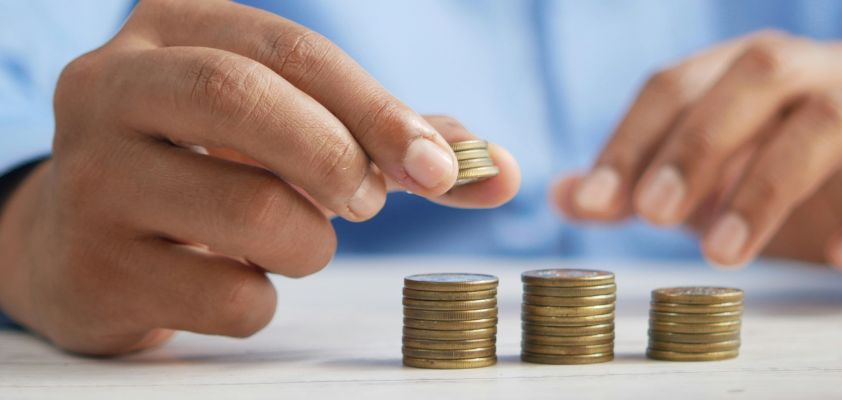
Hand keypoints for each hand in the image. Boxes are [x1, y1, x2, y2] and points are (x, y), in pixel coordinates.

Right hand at [0, 0, 518, 354]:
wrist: (81, 240)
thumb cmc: (210, 169)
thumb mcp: (287, 127)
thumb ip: (392, 140)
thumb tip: (500, 171)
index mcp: (172, 29)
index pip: (291, 51)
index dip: (377, 109)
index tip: (441, 168)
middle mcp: (113, 88)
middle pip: (243, 99)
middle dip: (336, 157)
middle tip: (368, 200)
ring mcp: (90, 178)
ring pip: (248, 212)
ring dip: (309, 242)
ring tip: (294, 239)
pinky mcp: (92, 267)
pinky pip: (226, 296)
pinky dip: (263, 299)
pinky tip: (235, 278)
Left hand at [553, 31, 841, 295]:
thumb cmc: (804, 189)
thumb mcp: (713, 187)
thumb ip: (643, 187)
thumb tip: (563, 196)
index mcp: (759, 69)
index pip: (681, 80)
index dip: (633, 138)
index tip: (595, 201)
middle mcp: (825, 72)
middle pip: (759, 73)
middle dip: (698, 143)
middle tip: (654, 216)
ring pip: (832, 121)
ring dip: (767, 187)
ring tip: (724, 255)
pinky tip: (838, 256)